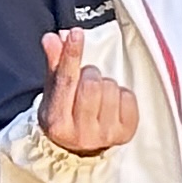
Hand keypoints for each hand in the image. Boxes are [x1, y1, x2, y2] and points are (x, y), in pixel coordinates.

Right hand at [38, 30, 138, 156]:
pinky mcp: (125, 133)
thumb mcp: (54, 92)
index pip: (66, 81)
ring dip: (106, 85)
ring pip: (111, 88)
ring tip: (98, 97)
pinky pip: (128, 97)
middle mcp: (80, 132)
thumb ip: (54, 64)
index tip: (75, 33)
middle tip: (85, 82)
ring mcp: (105, 135)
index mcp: (57, 121)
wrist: (79, 149)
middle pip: (92, 83)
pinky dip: (121, 95)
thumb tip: (52, 38)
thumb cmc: (65, 115)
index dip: (71, 55)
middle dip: (90, 74)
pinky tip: (112, 105)